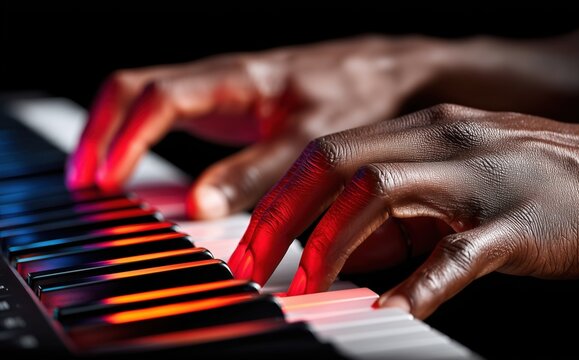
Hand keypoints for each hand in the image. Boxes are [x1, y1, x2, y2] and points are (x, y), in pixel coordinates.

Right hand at [66, 35, 441, 218]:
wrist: (384, 74)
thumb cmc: (354, 97)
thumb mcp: (309, 140)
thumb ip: (256, 174)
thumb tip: (198, 206)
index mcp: (236, 78)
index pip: (158, 97)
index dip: (125, 137)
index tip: (105, 180)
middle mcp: (219, 77)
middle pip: (134, 89)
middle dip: (101, 132)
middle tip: (85, 181)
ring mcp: (220, 89)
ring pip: (145, 97)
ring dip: (115, 133)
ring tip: (98, 177)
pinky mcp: (229, 104)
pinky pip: (168, 112)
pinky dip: (143, 137)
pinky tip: (140, 165)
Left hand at [229, 104, 578, 318]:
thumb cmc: (534, 183)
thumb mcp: (454, 184)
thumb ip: (397, 213)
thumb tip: (335, 252)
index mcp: (423, 129)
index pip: (327, 152)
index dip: (278, 198)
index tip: (246, 246)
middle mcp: (442, 140)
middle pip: (337, 162)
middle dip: (283, 217)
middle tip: (251, 268)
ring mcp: (480, 177)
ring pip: (382, 192)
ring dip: (332, 244)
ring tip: (306, 289)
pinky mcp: (517, 223)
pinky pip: (457, 253)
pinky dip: (416, 284)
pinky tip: (388, 311)